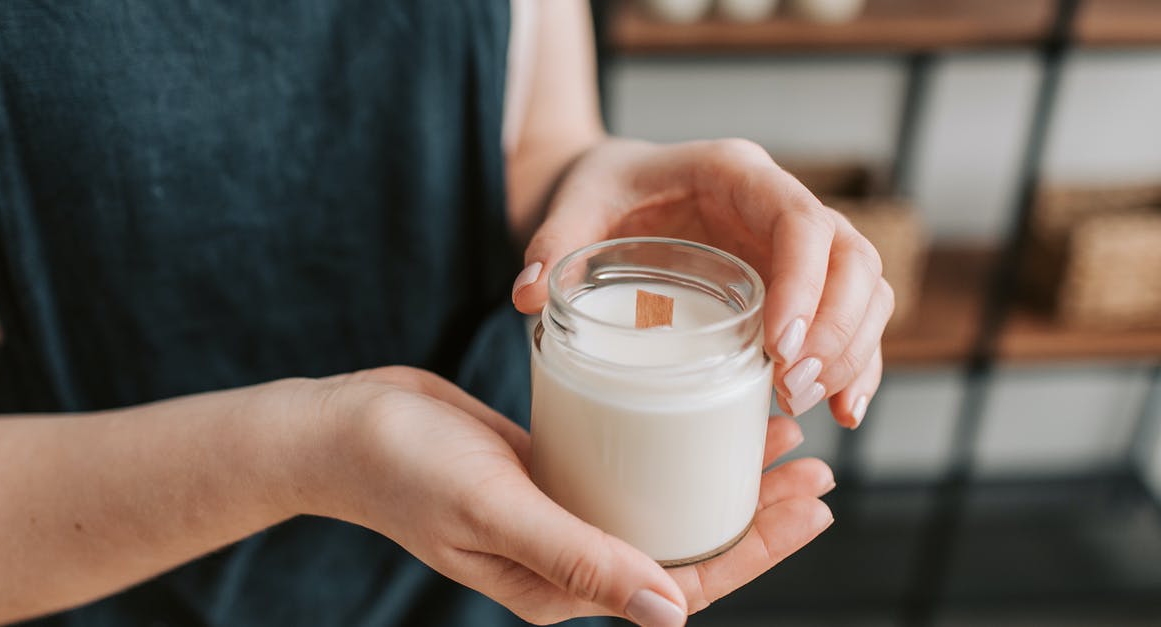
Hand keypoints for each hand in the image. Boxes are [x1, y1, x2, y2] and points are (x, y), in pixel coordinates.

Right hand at [300, 366, 833, 625]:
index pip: (683, 581)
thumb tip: (671, 614)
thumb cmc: (404, 469)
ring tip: (779, 438)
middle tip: (818, 469)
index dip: (757, 550)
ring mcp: (562, 513)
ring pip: (663, 503)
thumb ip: (577, 560)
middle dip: (758, 514)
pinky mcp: (551, 472)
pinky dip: (671, 446)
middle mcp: (571, 556)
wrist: (342, 428)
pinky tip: (700, 415)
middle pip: (686, 543)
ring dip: (720, 477)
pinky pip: (628, 467)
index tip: (814, 506)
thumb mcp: (494, 509)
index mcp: (563, 585)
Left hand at [512, 138, 892, 427]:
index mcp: (736, 174)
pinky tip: (844, 411)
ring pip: (866, 288)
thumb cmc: (603, 189)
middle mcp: (778, 204)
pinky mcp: (799, 282)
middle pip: (852, 256)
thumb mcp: (575, 204)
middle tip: (793, 386)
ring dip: (852, 350)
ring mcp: (796, 245)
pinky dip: (856, 363)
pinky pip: (851, 317)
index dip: (805, 282)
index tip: (779, 344)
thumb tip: (526, 296)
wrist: (615, 189)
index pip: (799, 219)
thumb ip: (554, 243)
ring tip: (810, 404)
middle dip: (837, 327)